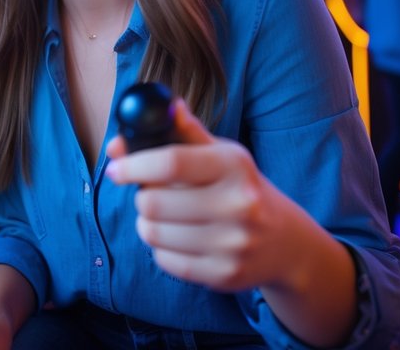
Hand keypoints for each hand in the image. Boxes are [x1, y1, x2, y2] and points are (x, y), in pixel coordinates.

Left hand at [106, 99, 309, 292]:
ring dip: (147, 223)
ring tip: (162, 217)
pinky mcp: (225, 274)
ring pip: (153, 233)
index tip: (115, 169)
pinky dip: (161, 248)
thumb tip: (131, 125)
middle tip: (148, 195)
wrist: (285, 241)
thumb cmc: (239, 187)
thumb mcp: (220, 153)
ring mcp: (233, 243)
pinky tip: (177, 238)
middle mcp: (238, 204)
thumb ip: (177, 134)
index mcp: (234, 165)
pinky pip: (165, 260)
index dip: (134, 165)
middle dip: (141, 197)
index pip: (171, 163)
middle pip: (154, 202)